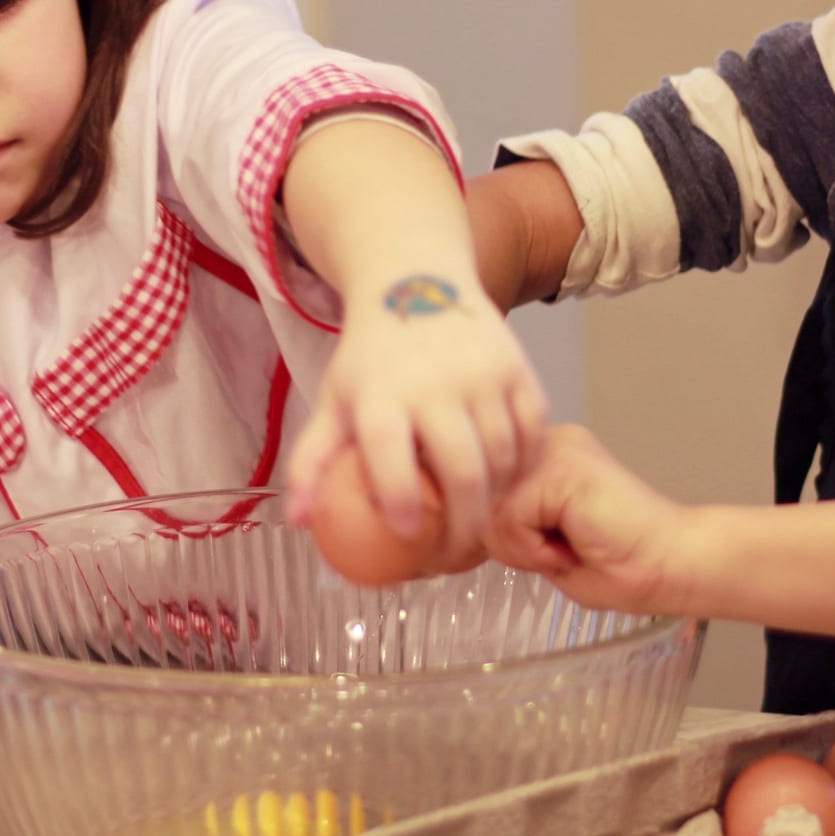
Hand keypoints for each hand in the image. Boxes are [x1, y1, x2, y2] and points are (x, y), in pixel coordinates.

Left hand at [286, 274, 546, 562]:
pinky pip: (533, 433)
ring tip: (479, 523)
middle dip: (463, 526)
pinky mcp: (518, 368)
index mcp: (381, 393)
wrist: (417, 279)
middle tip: (454, 556)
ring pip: (503, 457)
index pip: (391, 454)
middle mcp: (436, 382)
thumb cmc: (372, 357)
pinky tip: (507, 484)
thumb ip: (312, 461)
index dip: (400, 499)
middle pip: (462, 469)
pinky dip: (523, 467)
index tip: (406, 536)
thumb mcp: (334, 401)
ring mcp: (483, 374)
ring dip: (496, 500)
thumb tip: (300, 522)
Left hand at [485, 423, 683, 613]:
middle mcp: (545, 441)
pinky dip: (533, 547)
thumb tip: (458, 527)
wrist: (671, 566)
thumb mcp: (539, 545)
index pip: (478, 490)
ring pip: (490, 509)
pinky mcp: (563, 468)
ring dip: (522, 548)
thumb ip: (502, 526)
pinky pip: (509, 516)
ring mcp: (555, 449)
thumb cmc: (620, 564)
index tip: (539, 553)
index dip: (494, 533)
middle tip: (558, 554)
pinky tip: (572, 549)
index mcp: (541, 456)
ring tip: (568, 550)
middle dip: (508, 542)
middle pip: (478, 498)